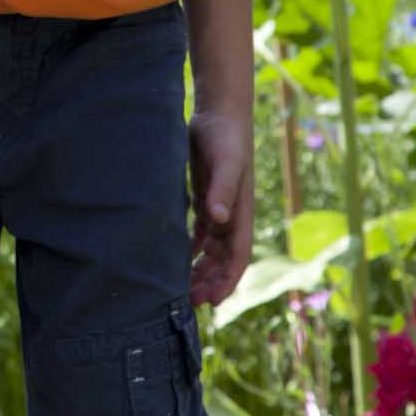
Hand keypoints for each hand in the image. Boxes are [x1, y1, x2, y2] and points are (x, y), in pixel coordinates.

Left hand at [187, 106, 253, 307]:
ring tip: (181, 288)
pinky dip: (190, 248)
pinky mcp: (204, 197)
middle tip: (188, 302)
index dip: (227, 281)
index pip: (237, 258)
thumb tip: (218, 219)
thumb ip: (221, 190)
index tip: (212, 302)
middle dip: (210, 282)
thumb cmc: (226, 136)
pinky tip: (174, 260)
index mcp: (241, 213)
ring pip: (211, 250)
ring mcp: (219, 208)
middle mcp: (232, 215)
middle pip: (223, 260)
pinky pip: (200, 233)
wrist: (219, 113)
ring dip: (200, 269)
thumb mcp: (225, 162)